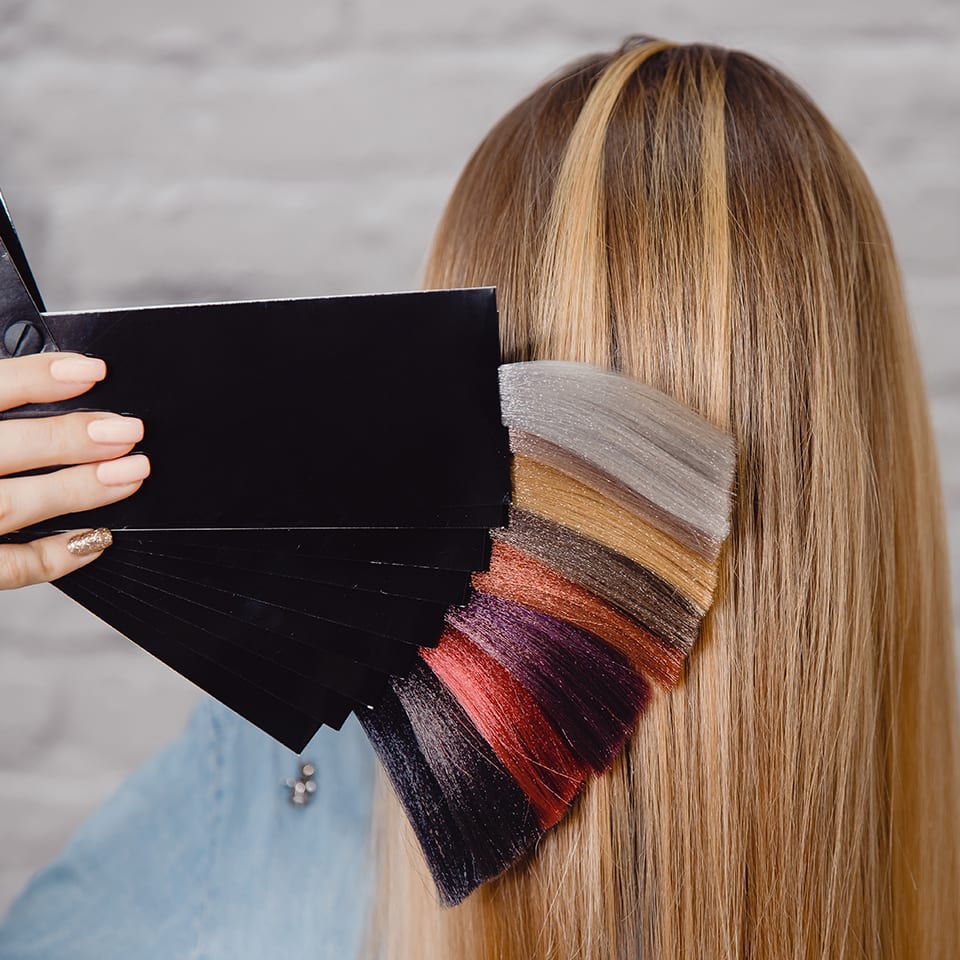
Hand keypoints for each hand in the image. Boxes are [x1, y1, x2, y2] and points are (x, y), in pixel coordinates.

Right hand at [0, 352, 149, 587]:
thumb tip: (52, 380)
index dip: (38, 377)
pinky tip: (97, 538)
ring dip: (79, 489)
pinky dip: (56, 556)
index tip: (93, 371)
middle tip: (127, 430)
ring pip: (14, 506)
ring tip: (131, 473)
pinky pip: (9, 568)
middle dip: (72, 437)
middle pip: (6, 449)